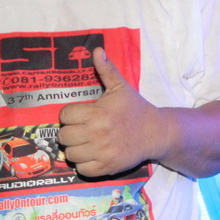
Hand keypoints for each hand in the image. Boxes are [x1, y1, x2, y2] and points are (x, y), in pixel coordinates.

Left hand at [58, 48, 165, 177]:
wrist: (156, 132)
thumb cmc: (136, 109)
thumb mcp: (121, 87)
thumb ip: (106, 70)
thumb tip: (97, 50)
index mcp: (98, 113)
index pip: (65, 116)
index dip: (70, 115)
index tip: (80, 115)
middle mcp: (97, 134)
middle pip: (64, 136)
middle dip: (70, 132)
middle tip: (81, 129)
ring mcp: (102, 152)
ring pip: (70, 154)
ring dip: (75, 149)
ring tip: (85, 142)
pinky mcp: (107, 167)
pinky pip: (82, 170)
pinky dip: (84, 164)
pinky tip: (91, 155)